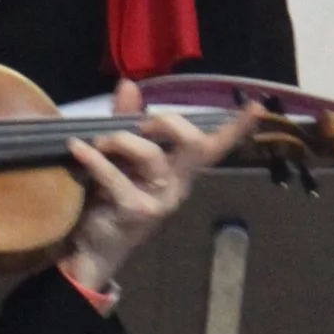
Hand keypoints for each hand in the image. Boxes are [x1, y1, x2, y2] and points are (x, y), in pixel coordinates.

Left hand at [63, 82, 261, 296]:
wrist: (95, 249)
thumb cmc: (112, 199)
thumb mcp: (120, 158)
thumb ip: (126, 122)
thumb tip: (129, 84)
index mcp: (181, 171)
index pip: (213, 147)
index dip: (236, 128)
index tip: (257, 107)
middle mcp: (177, 185)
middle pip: (193, 144)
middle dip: (167, 122)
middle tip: (139, 124)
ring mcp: (159, 200)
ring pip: (151, 155)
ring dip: (120, 140)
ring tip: (97, 143)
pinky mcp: (135, 211)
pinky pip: (114, 176)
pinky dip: (93, 159)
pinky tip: (77, 148)